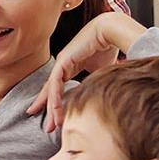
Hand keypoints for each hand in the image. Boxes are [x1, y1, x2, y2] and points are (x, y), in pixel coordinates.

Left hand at [26, 11, 147, 131]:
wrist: (110, 31)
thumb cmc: (108, 47)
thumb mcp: (100, 71)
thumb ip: (96, 83)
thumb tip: (103, 98)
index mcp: (70, 67)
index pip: (58, 87)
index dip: (54, 102)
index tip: (53, 117)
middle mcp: (63, 65)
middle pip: (51, 91)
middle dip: (48, 110)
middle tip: (47, 128)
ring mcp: (61, 62)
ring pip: (52, 90)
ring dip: (51, 109)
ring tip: (51, 126)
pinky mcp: (64, 60)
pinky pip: (55, 83)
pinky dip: (55, 98)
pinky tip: (54, 110)